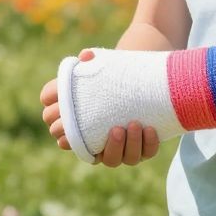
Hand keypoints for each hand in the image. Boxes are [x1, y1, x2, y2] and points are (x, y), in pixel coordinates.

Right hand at [40, 49, 159, 165]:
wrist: (136, 82)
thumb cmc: (109, 79)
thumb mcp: (99, 68)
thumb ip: (89, 62)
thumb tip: (86, 55)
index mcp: (80, 129)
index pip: (65, 141)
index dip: (67, 139)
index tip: (73, 130)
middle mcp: (100, 144)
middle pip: (98, 158)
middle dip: (107, 147)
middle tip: (115, 129)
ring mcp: (121, 149)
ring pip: (120, 159)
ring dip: (127, 146)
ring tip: (133, 124)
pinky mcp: (141, 148)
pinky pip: (145, 154)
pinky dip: (147, 144)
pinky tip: (149, 128)